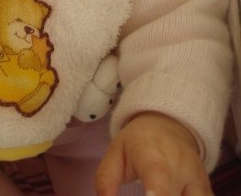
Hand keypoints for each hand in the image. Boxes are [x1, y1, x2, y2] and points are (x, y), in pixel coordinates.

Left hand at [94, 112, 212, 195]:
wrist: (168, 124)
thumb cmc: (137, 142)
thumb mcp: (115, 153)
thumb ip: (106, 179)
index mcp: (153, 155)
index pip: (158, 177)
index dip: (158, 194)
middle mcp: (180, 166)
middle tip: (145, 195)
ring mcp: (197, 179)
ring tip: (154, 194)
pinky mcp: (207, 189)